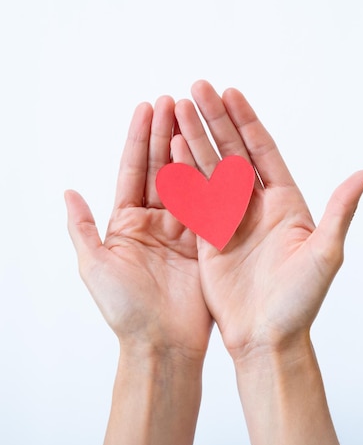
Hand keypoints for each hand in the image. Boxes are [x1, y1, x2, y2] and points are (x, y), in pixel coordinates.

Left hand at [65, 95, 211, 359]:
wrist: (162, 344)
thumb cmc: (125, 310)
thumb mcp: (94, 266)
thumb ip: (82, 228)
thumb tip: (68, 193)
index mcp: (126, 222)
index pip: (133, 170)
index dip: (139, 138)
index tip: (147, 107)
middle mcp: (154, 221)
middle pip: (160, 167)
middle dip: (165, 133)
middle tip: (175, 99)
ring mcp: (181, 228)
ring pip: (185, 178)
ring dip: (188, 146)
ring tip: (194, 115)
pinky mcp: (204, 240)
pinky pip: (207, 202)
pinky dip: (209, 176)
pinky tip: (213, 150)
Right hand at [174, 80, 362, 360]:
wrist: (267, 338)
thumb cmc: (301, 301)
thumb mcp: (325, 253)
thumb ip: (340, 211)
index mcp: (285, 202)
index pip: (263, 150)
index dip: (247, 121)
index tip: (230, 92)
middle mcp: (256, 204)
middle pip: (232, 151)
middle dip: (215, 119)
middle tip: (197, 87)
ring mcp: (230, 217)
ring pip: (209, 168)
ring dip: (194, 138)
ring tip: (177, 108)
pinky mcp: (208, 234)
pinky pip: (193, 196)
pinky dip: (182, 172)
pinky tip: (170, 148)